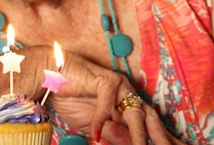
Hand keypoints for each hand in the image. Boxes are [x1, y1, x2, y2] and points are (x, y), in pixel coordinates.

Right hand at [46, 53, 183, 143]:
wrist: (50, 76)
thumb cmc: (71, 97)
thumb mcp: (94, 126)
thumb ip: (113, 135)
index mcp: (128, 105)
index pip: (151, 125)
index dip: (164, 138)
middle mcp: (128, 94)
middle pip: (149, 119)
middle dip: (161, 138)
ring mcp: (119, 86)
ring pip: (134, 113)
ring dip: (138, 135)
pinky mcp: (105, 80)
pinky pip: (107, 104)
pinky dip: (101, 121)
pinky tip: (96, 136)